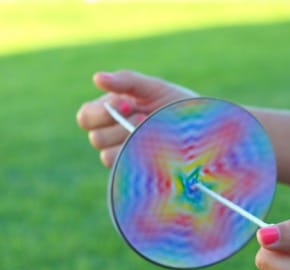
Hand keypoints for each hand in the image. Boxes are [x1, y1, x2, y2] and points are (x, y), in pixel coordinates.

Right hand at [76, 70, 197, 166]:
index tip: (127, 105)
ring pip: (107, 155)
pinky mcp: (136, 171)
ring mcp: (124, 155)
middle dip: (120, 127)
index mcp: (111, 113)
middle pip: (96, 138)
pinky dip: (138, 155)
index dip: (101, 113)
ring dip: (131, 141)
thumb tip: (97, 78)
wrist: (203, 131)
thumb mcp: (154, 89)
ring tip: (155, 134)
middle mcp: (113, 136)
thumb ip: (126, 81)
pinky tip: (156, 149)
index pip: (85, 118)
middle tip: (146, 118)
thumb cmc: (177, 106)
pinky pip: (124, 168)